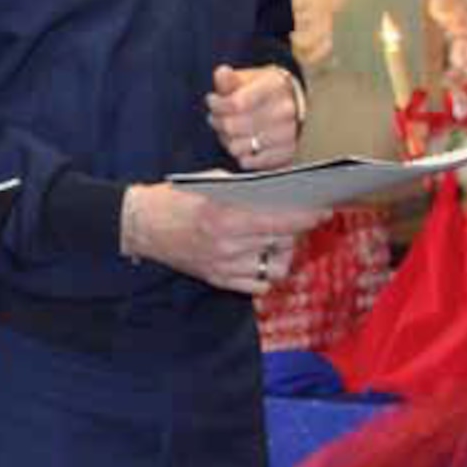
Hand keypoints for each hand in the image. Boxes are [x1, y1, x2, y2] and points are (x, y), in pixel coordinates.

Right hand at [121, 181, 324, 294]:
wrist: (142, 225)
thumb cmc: (179, 197)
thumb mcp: (213, 181)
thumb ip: (247, 189)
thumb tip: (283, 191)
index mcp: (226, 215)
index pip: (280, 221)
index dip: (307, 216)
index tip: (324, 209)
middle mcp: (228, 245)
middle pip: (282, 244)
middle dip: (297, 231)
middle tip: (302, 218)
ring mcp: (224, 267)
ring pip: (274, 268)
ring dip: (283, 253)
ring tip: (280, 240)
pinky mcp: (218, 280)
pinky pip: (258, 285)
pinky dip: (266, 273)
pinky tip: (263, 257)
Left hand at [205, 64, 299, 170]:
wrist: (292, 103)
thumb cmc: (264, 90)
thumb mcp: (248, 78)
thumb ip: (230, 79)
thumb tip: (221, 73)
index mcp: (275, 87)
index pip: (235, 103)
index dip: (217, 104)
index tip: (213, 100)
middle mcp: (284, 111)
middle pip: (233, 126)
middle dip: (218, 122)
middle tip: (217, 117)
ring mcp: (286, 134)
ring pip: (237, 147)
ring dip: (227, 140)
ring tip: (230, 131)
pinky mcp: (284, 153)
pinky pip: (248, 162)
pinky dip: (241, 154)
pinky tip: (243, 142)